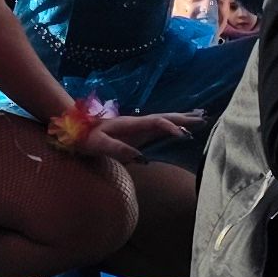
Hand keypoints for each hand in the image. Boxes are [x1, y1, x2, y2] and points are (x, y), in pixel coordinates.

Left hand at [73, 109, 198, 159]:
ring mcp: (137, 127)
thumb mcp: (98, 145)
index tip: (185, 135)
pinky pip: (158, 128)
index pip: (156, 122)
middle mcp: (137, 123)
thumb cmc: (85, 137)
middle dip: (184, 119)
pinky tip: (179, 129)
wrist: (74, 129)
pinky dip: (172, 126)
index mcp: (130, 124)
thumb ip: (118, 150)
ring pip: (164, 120)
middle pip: (165, 118)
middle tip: (204, 119)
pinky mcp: (136, 133)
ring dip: (181, 120)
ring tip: (200, 118)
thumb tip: (141, 158)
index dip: (171, 127)